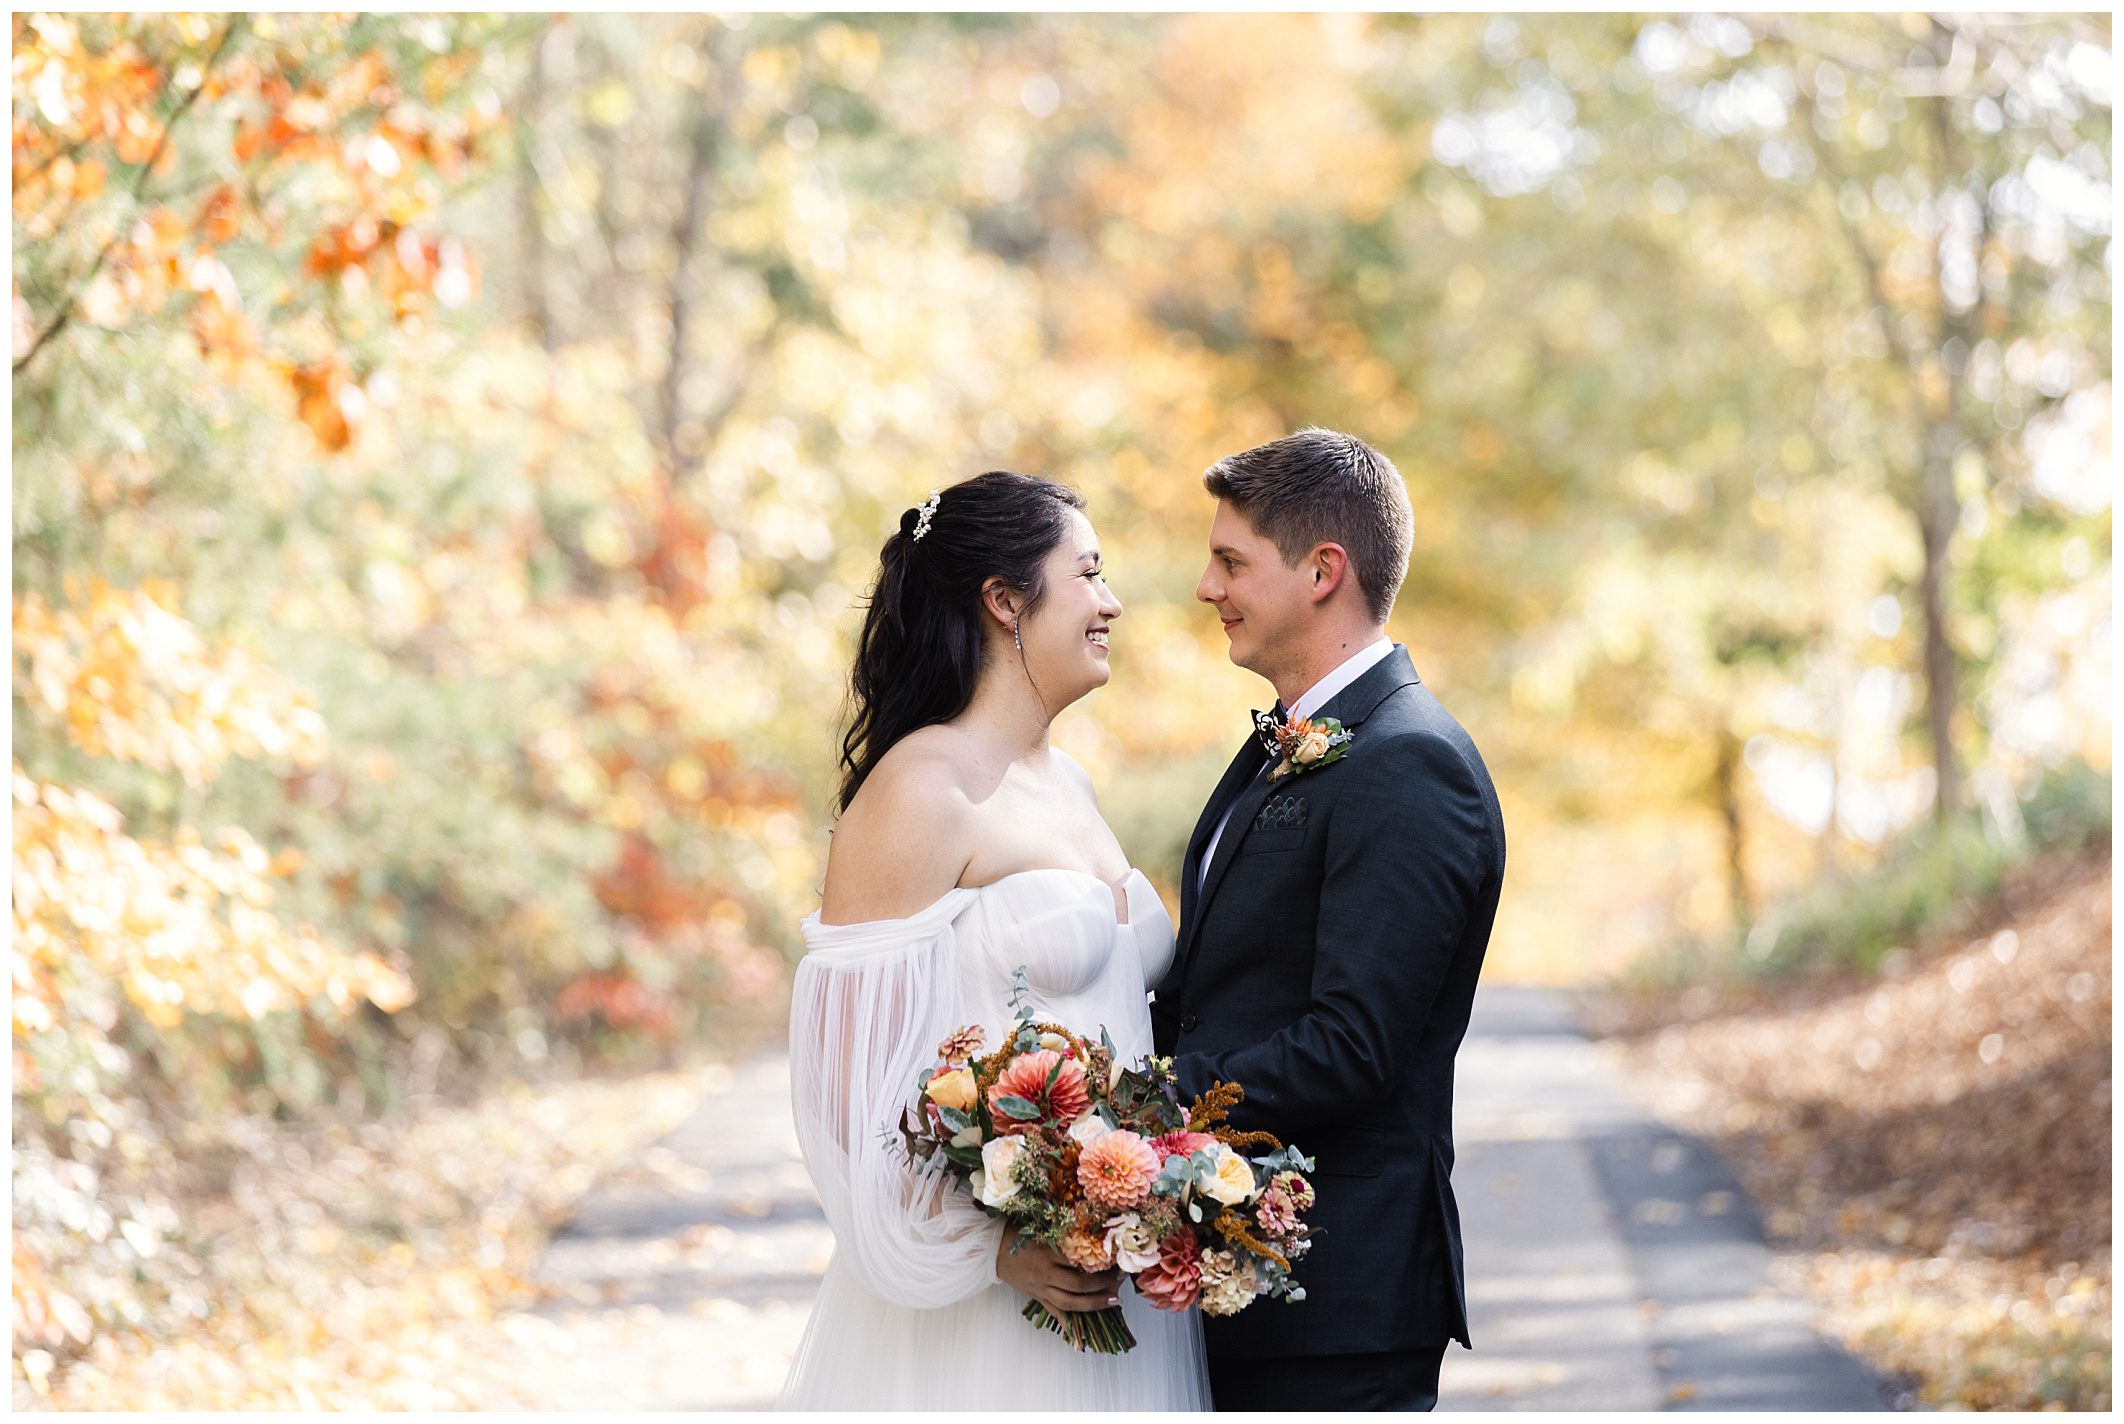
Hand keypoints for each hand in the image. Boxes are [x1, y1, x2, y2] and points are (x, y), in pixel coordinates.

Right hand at [994, 1226, 1120, 1315]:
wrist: (991, 1248)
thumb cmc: (1018, 1233)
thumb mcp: (1042, 1228)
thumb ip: (1064, 1235)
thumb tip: (1094, 1235)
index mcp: (1047, 1252)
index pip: (1079, 1260)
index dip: (1100, 1262)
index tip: (1117, 1259)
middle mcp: (1045, 1273)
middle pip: (1078, 1284)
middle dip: (1102, 1285)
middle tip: (1119, 1280)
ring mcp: (1040, 1288)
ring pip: (1069, 1302)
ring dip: (1094, 1304)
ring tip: (1113, 1301)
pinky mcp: (1037, 1297)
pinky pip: (1054, 1312)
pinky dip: (1069, 1324)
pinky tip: (1084, 1334)